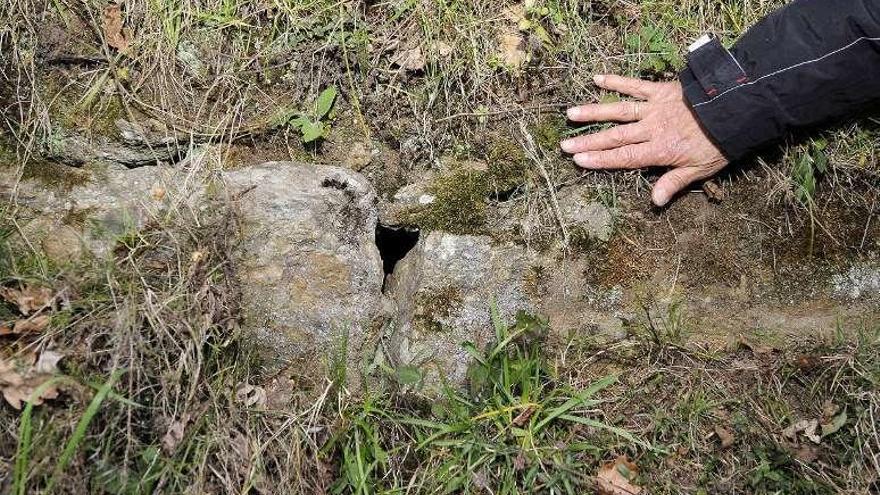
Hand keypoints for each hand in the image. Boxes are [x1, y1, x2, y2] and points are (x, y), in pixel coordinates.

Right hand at [561, 74, 728, 205]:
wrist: (737, 109)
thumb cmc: (719, 143)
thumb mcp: (701, 169)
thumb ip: (674, 183)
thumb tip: (655, 201)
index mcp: (660, 150)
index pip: (624, 157)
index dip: (600, 160)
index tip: (578, 161)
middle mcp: (652, 128)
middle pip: (614, 136)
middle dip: (588, 142)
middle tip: (564, 145)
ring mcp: (654, 107)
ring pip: (618, 111)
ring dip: (593, 112)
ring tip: (571, 114)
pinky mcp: (660, 90)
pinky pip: (634, 85)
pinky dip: (616, 81)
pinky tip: (597, 79)